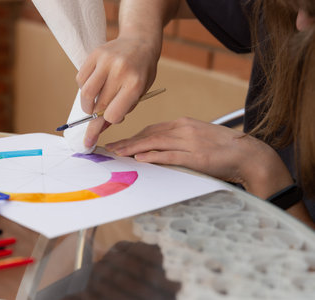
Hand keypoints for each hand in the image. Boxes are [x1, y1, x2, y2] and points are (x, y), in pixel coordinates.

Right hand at [76, 36, 160, 146]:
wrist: (140, 41)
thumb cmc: (141, 72)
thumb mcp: (139, 93)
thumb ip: (121, 110)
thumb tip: (99, 128)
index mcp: (135, 85)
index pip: (113, 115)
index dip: (109, 120)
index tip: (106, 121)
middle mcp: (120, 72)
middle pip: (98, 106)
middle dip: (93, 119)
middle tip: (91, 125)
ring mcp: (106, 61)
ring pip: (85, 93)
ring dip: (85, 105)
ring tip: (90, 107)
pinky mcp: (95, 54)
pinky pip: (80, 79)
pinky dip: (83, 88)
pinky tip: (92, 87)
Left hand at [105, 117, 293, 198]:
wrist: (249, 154)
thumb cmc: (224, 148)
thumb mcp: (198, 137)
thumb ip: (179, 141)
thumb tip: (159, 149)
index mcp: (183, 123)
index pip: (152, 129)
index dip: (134, 136)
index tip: (121, 142)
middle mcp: (184, 129)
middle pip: (149, 134)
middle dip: (128, 142)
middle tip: (112, 148)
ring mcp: (189, 142)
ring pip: (154, 143)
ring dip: (133, 149)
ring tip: (118, 154)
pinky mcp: (196, 157)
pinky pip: (169, 155)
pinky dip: (153, 157)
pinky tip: (140, 159)